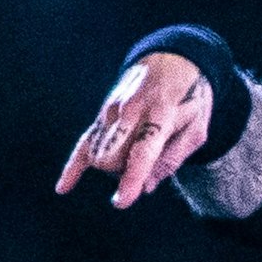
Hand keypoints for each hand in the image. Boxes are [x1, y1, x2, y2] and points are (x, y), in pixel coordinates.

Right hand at [55, 53, 215, 207]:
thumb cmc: (190, 98)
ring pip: (100, 156)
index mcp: (161, 111)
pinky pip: (84, 143)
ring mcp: (112, 110)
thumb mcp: (197, 128)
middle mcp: (131, 110)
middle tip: (150, 160)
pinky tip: (63, 188)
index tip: (121, 201)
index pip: (142, 150)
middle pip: (113, 158)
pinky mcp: (102, 114)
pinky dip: (74, 166)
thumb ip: (173, 159)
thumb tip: (146, 188)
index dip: (131, 178)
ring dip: (115, 167)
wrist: (172, 60)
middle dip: (124, 172)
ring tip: (138, 149)